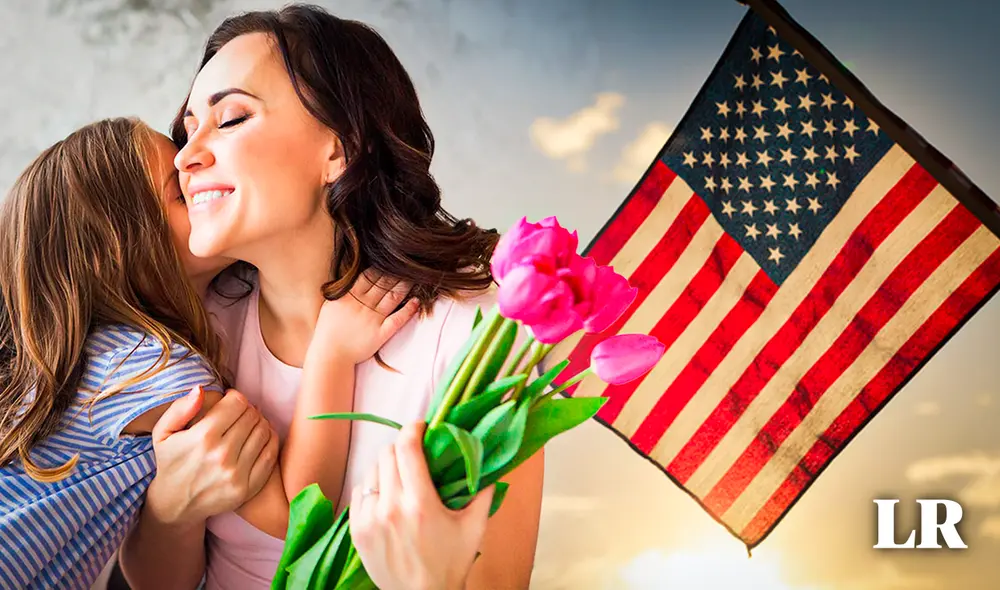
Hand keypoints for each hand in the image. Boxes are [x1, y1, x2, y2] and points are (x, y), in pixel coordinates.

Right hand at [146, 386, 278, 526]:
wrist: (175, 504)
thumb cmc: (171, 462)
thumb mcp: (163, 433)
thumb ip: (180, 408)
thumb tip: (200, 389)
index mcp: (202, 438)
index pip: (237, 403)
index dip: (236, 397)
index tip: (230, 401)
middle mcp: (221, 455)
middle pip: (252, 416)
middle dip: (248, 409)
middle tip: (240, 413)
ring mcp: (237, 473)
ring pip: (264, 432)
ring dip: (260, 423)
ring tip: (249, 424)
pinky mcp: (247, 487)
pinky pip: (270, 454)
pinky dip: (269, 440)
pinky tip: (260, 437)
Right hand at [308, 268, 418, 364]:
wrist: (330, 355)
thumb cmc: (328, 330)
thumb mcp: (331, 304)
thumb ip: (343, 291)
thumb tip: (354, 277)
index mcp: (349, 296)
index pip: (370, 275)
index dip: (382, 267)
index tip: (391, 261)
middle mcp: (362, 305)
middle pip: (384, 283)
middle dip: (396, 273)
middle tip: (408, 265)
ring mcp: (373, 319)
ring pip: (393, 297)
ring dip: (405, 286)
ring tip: (415, 278)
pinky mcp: (381, 333)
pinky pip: (398, 319)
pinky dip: (408, 310)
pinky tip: (416, 301)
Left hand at [350, 422, 493, 589]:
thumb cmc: (451, 563)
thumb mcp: (474, 527)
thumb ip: (483, 491)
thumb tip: (487, 459)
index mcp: (420, 503)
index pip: (407, 448)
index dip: (412, 428)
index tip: (421, 426)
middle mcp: (391, 507)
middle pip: (387, 454)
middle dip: (402, 447)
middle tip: (414, 452)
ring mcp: (370, 519)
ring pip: (372, 471)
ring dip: (387, 467)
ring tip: (401, 476)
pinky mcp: (357, 530)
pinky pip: (360, 492)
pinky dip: (373, 487)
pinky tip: (387, 495)